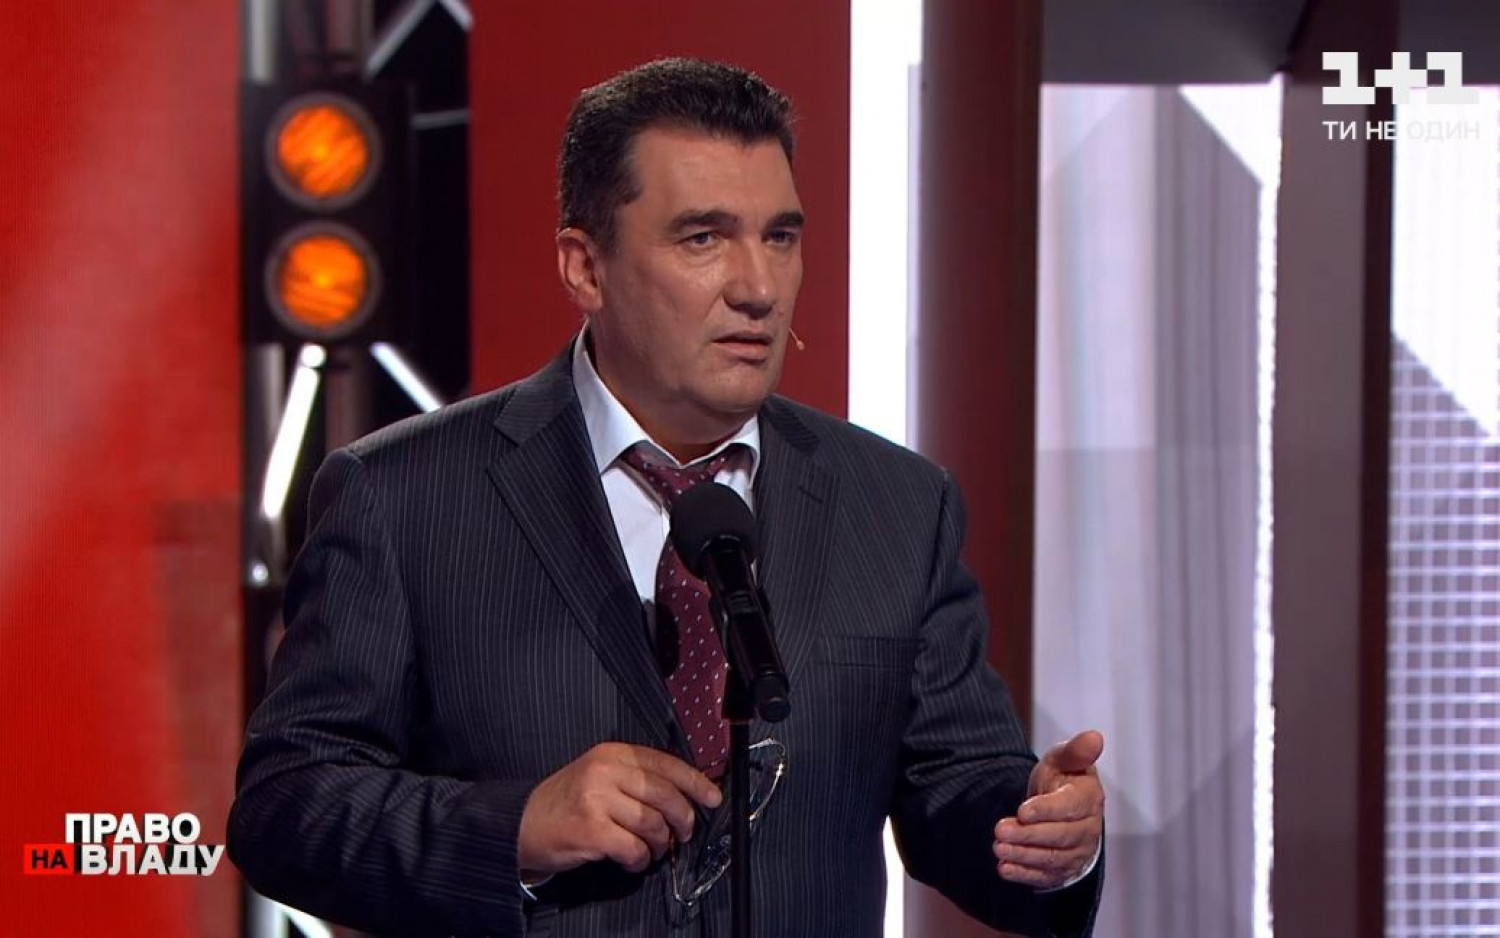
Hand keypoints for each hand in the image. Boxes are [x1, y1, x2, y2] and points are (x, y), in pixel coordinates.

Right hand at [518, 742, 722, 876]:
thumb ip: (637, 778)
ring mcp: (597, 800)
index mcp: (612, 753)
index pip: (666, 764)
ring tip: (652, 849)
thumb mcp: (600, 775)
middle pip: (665, 795)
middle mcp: (606, 771)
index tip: (713, 798)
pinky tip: (632, 861)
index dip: (695, 782)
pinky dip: (639, 860)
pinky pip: (634, 849)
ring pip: (653, 824)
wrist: (521, 824)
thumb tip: (685, 795)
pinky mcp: (592, 831)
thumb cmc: (567, 802)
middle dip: (683, 819)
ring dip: (660, 844)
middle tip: (684, 833)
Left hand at [993, 730, 1104, 889]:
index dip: (1046, 810)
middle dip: (1028, 835)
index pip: (1069, 807)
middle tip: (1000, 830)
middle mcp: (1087, 829)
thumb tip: (1095, 737)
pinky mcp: (1064, 871)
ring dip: (1023, 855)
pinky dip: (1025, 874)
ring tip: (998, 847)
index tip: (1021, 810)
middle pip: (1059, 836)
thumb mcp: (1063, 760)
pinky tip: (1005, 869)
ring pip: (1052, 858)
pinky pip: (1046, 877)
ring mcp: (1077, 853)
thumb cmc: (1062, 779)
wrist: (1060, 808)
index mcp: (1089, 798)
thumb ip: (1075, 751)